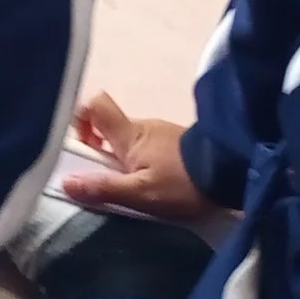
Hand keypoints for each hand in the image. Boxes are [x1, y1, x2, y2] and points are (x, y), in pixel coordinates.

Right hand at [60, 93, 213, 220]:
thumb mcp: (141, 194)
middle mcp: (143, 125)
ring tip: (138, 188)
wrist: (234, 173)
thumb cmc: (183, 182)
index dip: (81, 120)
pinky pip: (149, 147)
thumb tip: (65, 182)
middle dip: (102, 151)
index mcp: (129, 133)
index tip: (86, 149)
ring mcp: (162, 132)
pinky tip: (158, 183)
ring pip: (130, 139)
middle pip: (109, 127)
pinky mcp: (177, 143)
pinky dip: (145, 161)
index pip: (94, 105)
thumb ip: (104, 188)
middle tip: (111, 180)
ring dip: (125, 160)